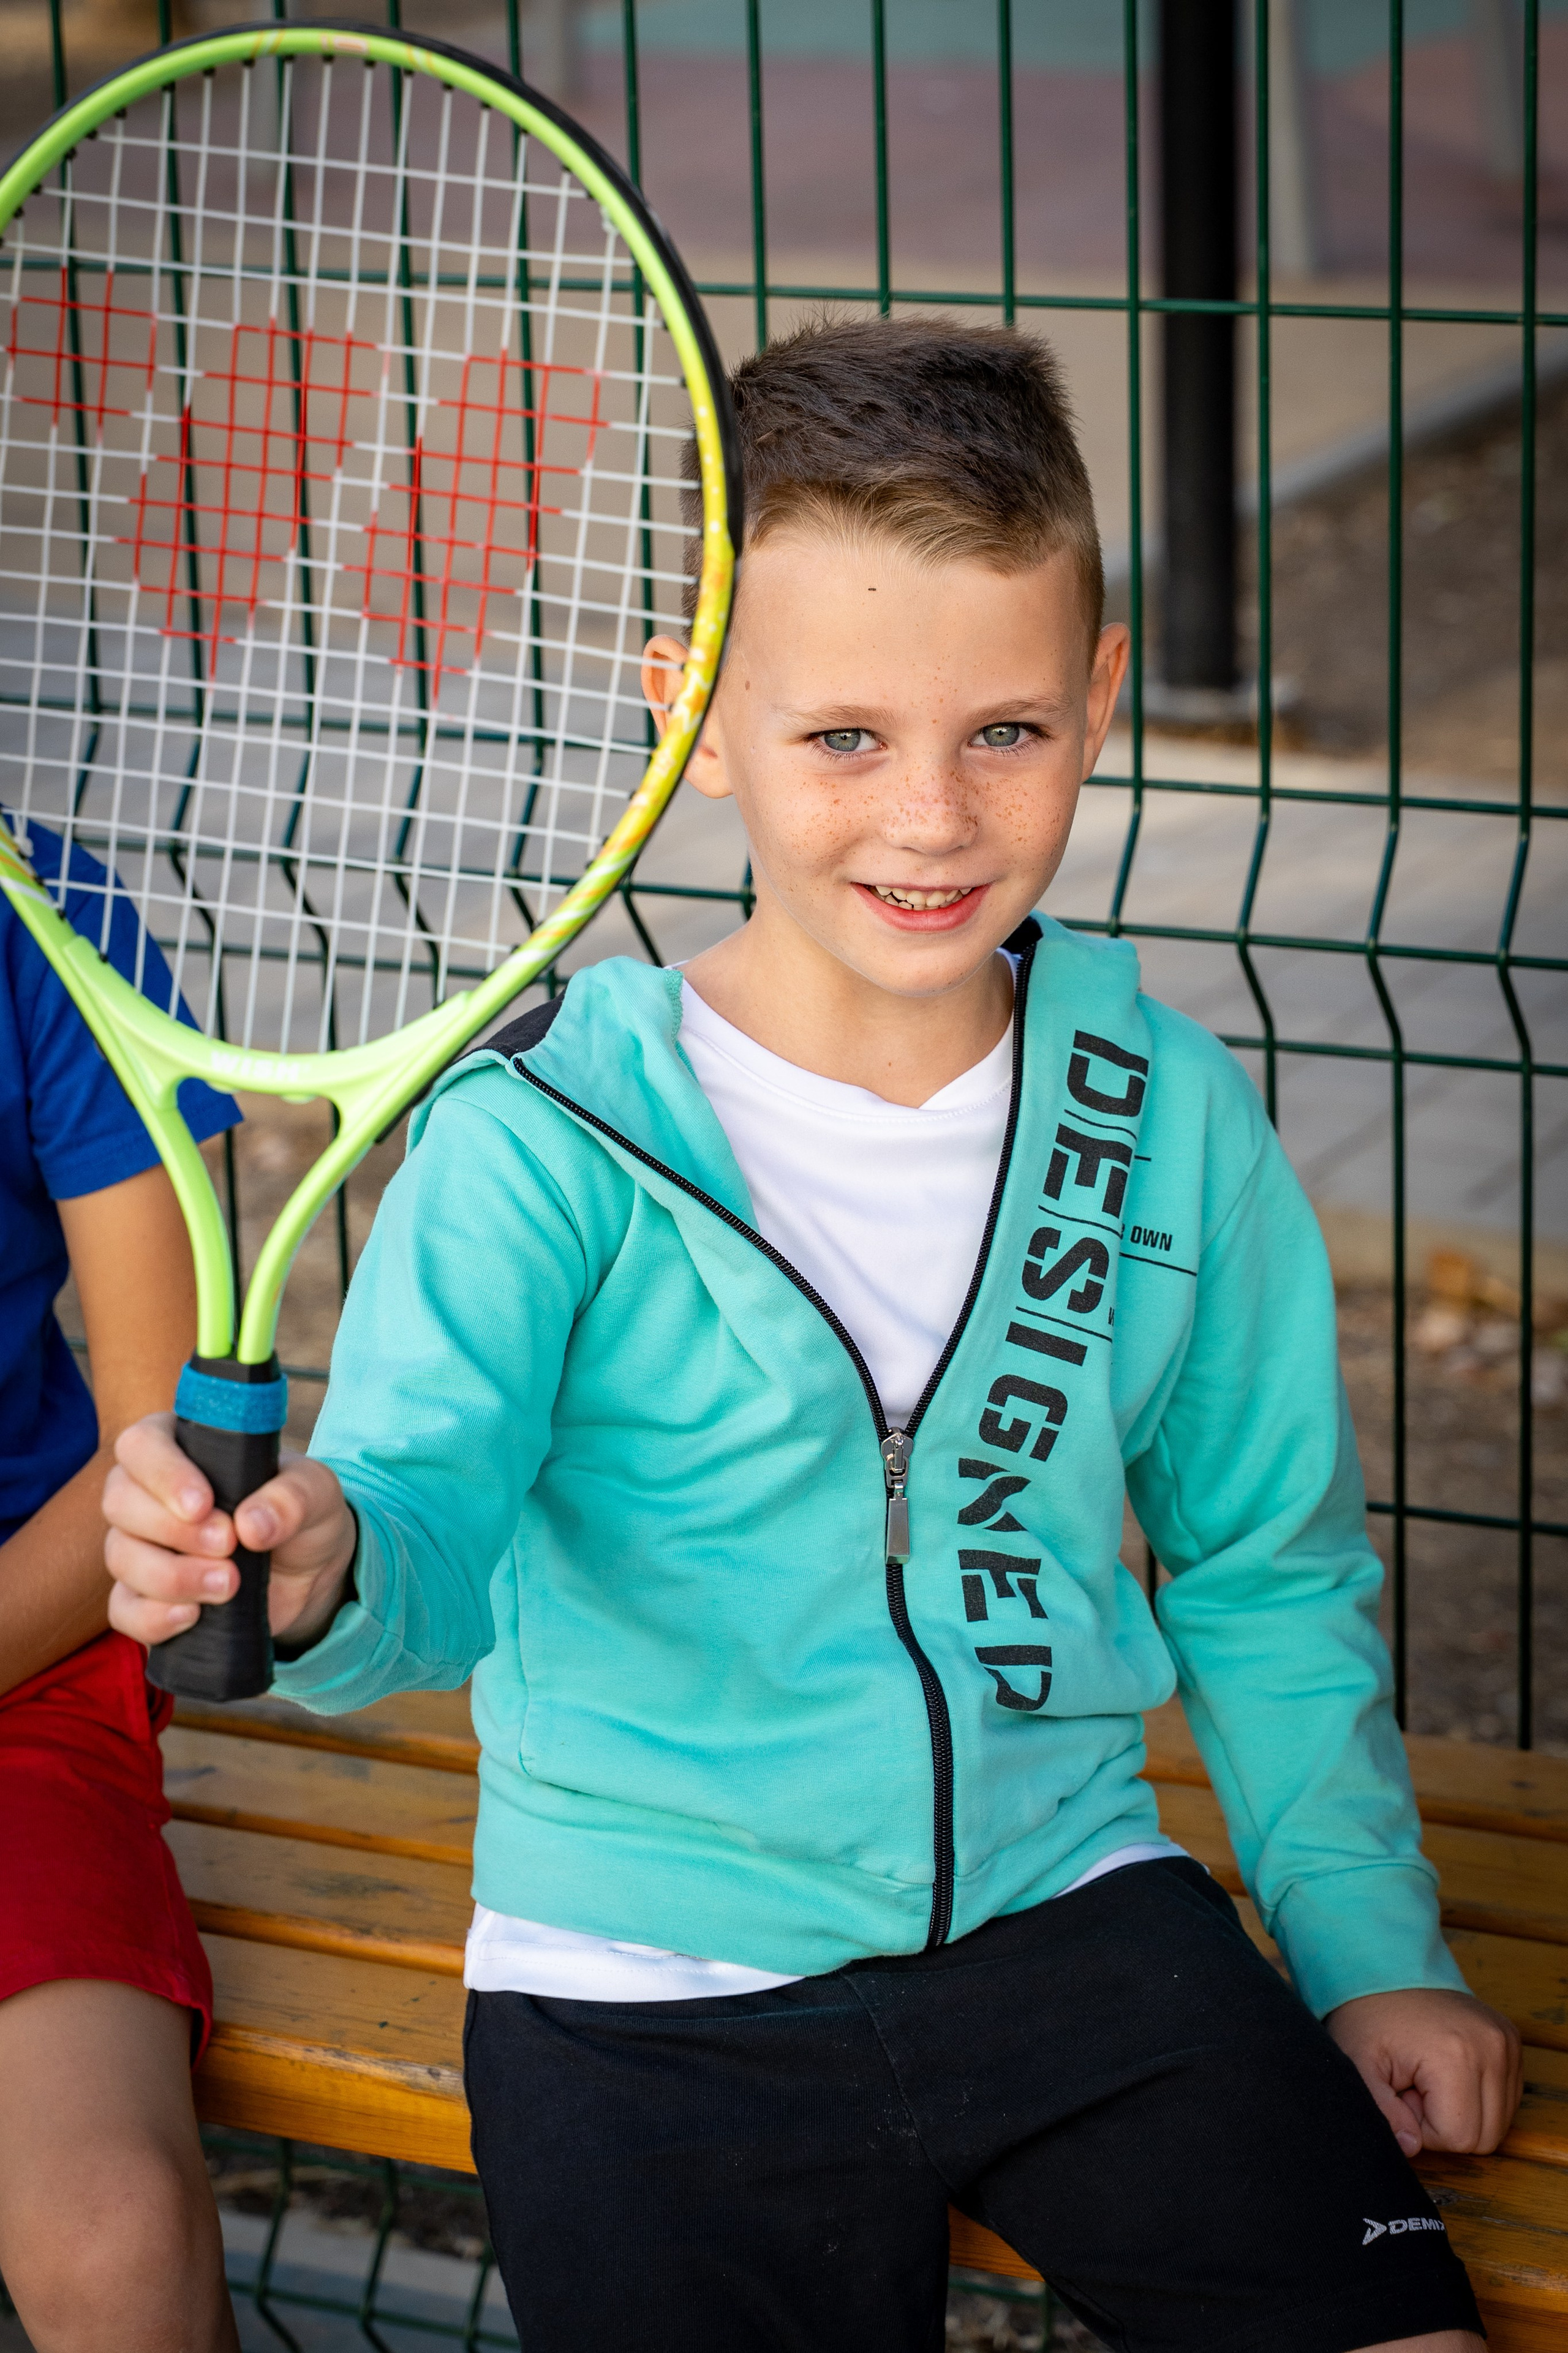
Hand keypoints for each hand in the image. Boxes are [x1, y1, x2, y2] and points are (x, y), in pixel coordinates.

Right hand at [104, 1413, 356, 1652]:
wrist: (307, 1571)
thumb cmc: (299, 1512)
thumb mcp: (315, 1493)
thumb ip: (291, 1498)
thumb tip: (251, 1526)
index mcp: (181, 1448)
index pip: (141, 1443)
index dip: (163, 1474)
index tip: (202, 1505)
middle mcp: (148, 1493)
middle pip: (120, 1502)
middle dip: (174, 1530)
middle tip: (229, 1544)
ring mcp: (140, 1546)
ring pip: (121, 1557)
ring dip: (173, 1576)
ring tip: (229, 1584)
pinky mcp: (145, 1596)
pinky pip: (124, 1610)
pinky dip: (153, 1617)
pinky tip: (193, 1617)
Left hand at [1326, 1986, 1520, 2157]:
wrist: (1385, 1970)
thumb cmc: (1368, 2018)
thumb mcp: (1358, 2065)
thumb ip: (1382, 2113)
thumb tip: (1411, 2148)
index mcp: (1455, 2055)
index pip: (1459, 2138)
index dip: (1424, 2127)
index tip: (1403, 2093)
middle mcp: (1492, 2047)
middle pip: (1486, 2137)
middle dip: (1446, 2123)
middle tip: (1415, 2087)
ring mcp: (1506, 2041)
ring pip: (1500, 2121)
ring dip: (1463, 2111)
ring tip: (1429, 2077)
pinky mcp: (1510, 2039)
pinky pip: (1506, 2097)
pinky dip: (1478, 2096)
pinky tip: (1448, 2072)